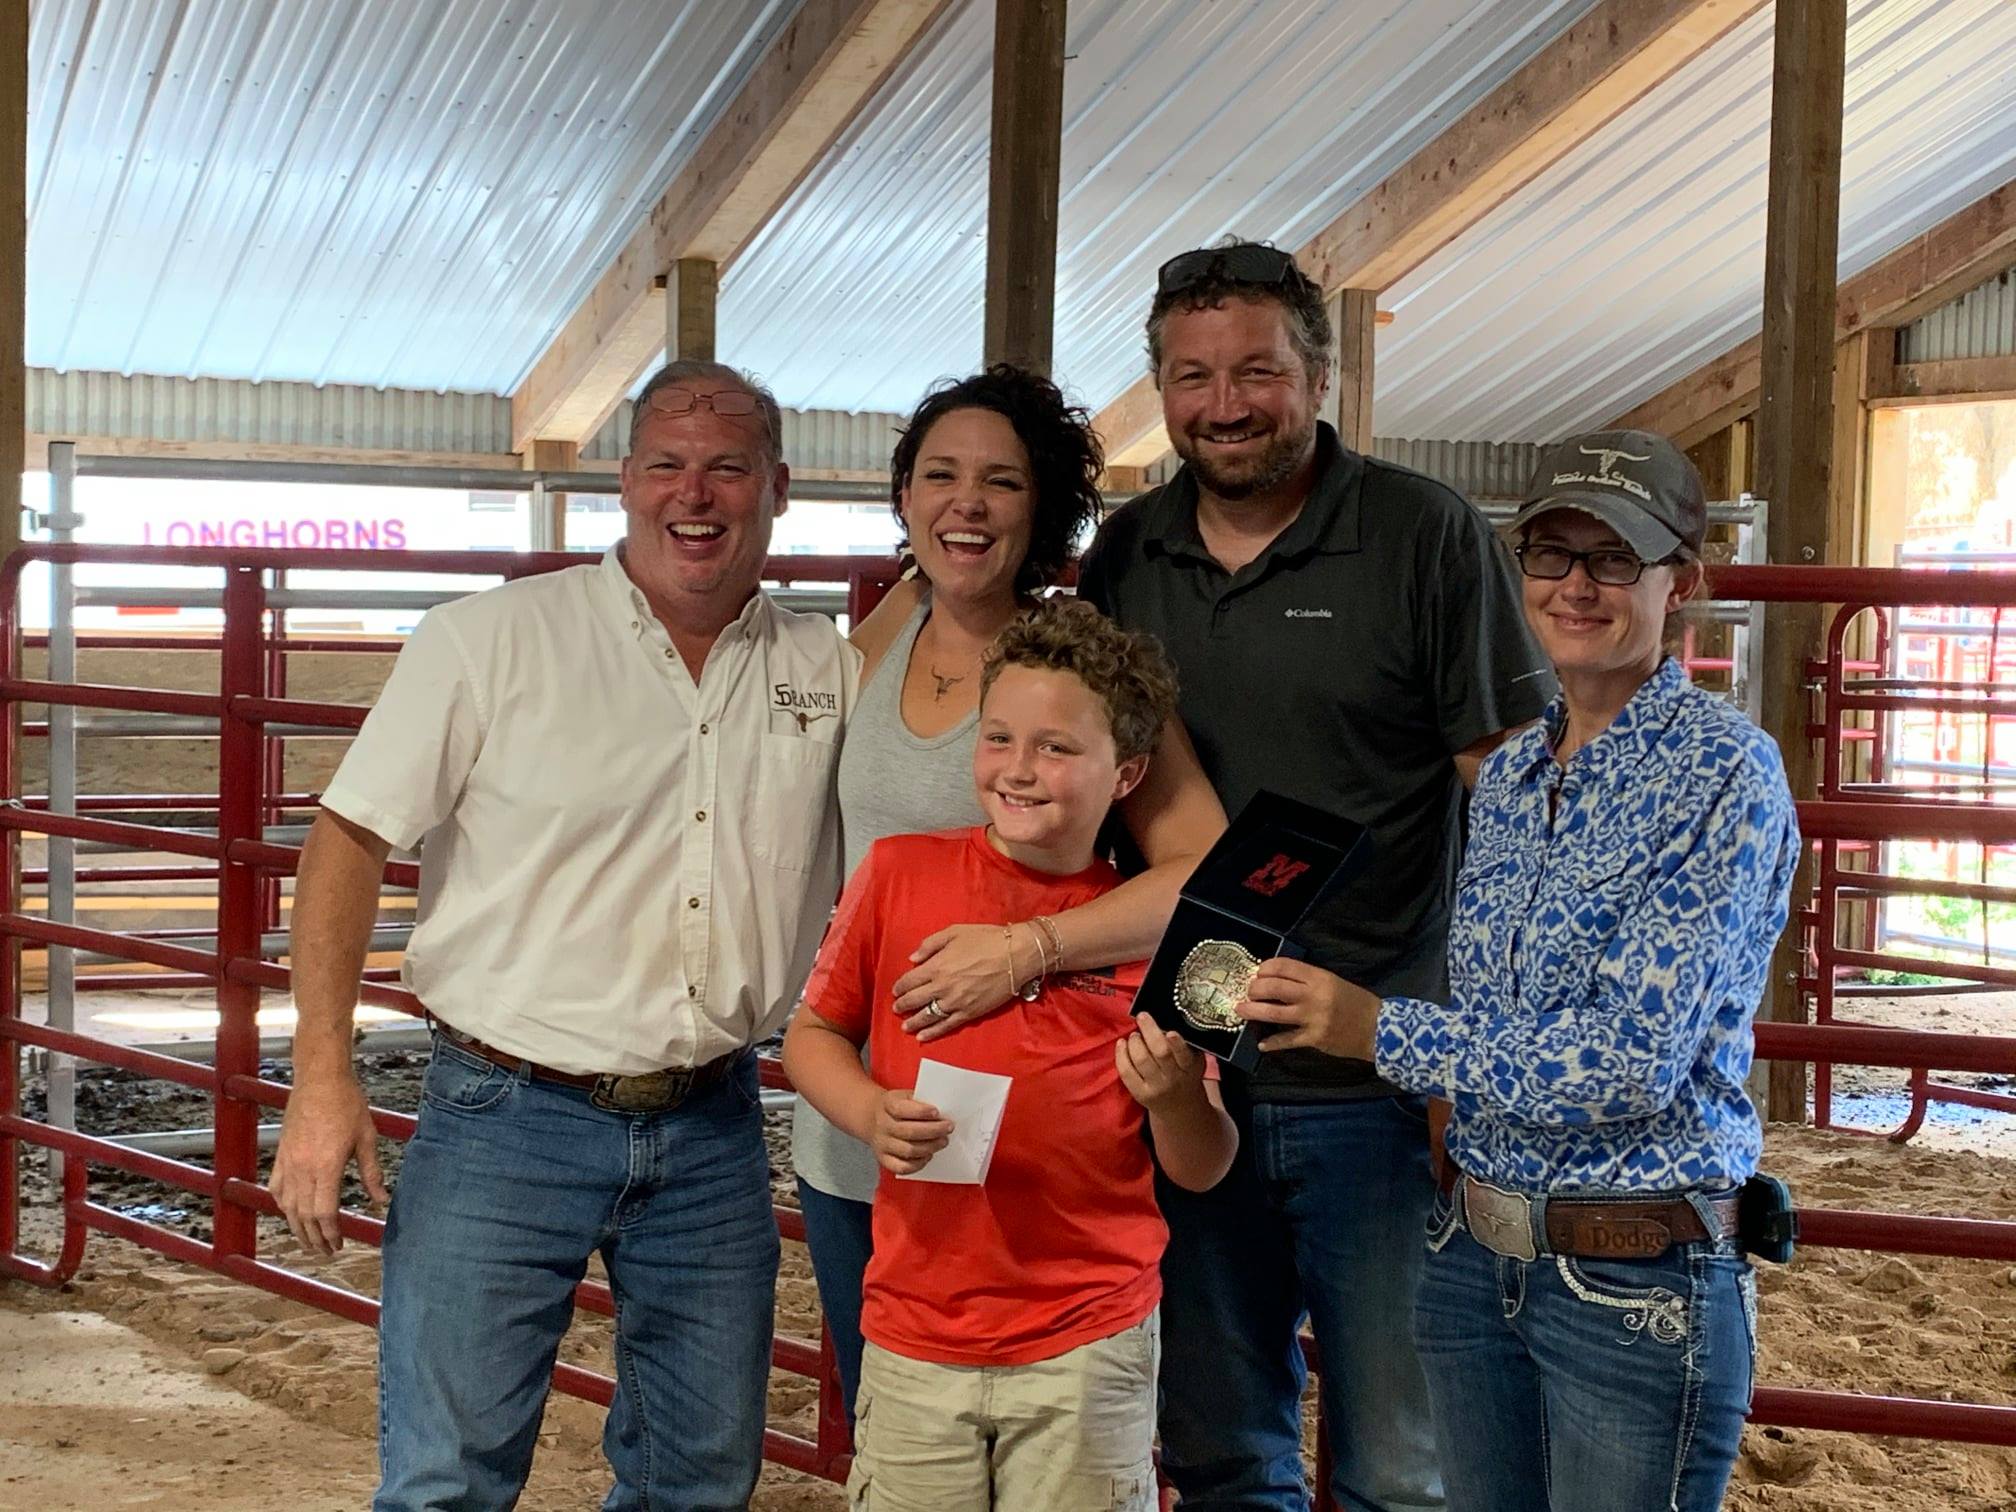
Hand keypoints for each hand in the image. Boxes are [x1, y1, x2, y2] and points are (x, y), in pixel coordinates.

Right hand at [269, 1074, 387, 1254]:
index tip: (338, 1244)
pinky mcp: (281, 1154)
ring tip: (308, 1240)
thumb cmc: (347, 1104)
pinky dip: (283, 1205)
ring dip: (297, 1227)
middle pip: (304, 1216)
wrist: (320, 1078)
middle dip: (314, 1238)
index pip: (324, 1213)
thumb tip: (382, 1199)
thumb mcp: (367, 1138)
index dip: (331, 1233)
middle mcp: (303, 1169)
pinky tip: (290, 1212)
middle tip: (325, 1251)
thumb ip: (372, 1172)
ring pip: (287, 1206)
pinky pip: (276, 1188)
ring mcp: (288, 1162)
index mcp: (327, 1167)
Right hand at [870, 1088, 954, 1175]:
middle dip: (933, 1131)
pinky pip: (902, 1167)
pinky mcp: (884, 1158)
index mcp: (887, 1104)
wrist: (874, 1117)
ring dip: (930, 1147)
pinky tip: (928, 1155)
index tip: (936, 1112)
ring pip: (908, 1150)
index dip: (920, 1111)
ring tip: (943, 1141)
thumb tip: (944, 1111)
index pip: (901, 1109)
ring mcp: (882, 1143)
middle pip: (908, 1131)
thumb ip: (921, 1101)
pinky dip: (918, 1164)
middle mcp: (883, 1125)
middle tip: (948, 1128)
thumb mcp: (906, 1095)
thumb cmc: (898, 1107)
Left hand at [889, 923, 1030, 1041]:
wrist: (1016, 955)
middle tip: (896, 1008)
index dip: (900, 987)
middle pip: (914, 1000)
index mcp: (936, 966)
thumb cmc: (986, 939)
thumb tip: (913, 959)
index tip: (896, 990)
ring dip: (913, 1022)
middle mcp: (942, 987)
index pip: (909, 980)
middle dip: (902, 1005)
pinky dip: (932, 1033)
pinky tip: (922, 1037)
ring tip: (905, 1026)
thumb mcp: (955, 932)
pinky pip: (946, 1025)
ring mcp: (955, 1002)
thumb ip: (930, 944)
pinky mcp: (969, 1013)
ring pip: (927, 1016)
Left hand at [1115, 1013, 1204, 1113]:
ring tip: (1135, 1034)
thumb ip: (1186, 1044)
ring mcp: (1154, 1087)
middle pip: (1160, 1054)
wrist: (1180, 1108)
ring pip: (1141, 1061)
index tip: (1170, 1031)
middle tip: (1143, 1016)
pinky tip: (1122, 1043)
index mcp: (1189, 1068)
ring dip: (1135, 1042)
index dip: (1177, 1044)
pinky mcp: (1138, 1093)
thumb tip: (1166, 1017)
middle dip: (1150, 1032)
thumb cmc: (1186, 1076)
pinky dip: (1121, 1054)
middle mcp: (1173, 1078)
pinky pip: (1126, 1072)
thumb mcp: (1194, 1061)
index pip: (1183, 1055)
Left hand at [1236, 959, 1380, 1060]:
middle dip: (1255, 988)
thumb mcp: (1334, 982)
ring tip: (1240, 1010)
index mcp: (1319, 977)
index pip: (1284, 966)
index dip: (1265, 968)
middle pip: (1274, 988)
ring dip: (1253, 1011)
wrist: (1379, 1028)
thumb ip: (1308, 981)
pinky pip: (1287, 1040)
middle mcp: (1314, 995)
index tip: (1257, 972)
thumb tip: (1277, 980)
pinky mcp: (1314, 1039)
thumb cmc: (1356, 1002)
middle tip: (1247, 991)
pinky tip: (1261, 1043)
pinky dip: (1272, 1042)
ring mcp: (1313, 1018)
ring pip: (1274, 1012)